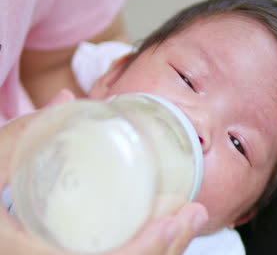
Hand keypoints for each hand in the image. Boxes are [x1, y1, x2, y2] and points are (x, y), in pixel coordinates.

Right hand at [0, 89, 208, 254]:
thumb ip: (26, 134)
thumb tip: (68, 99)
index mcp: (22, 251)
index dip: (144, 250)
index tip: (177, 220)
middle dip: (165, 250)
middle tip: (193, 216)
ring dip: (161, 254)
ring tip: (185, 224)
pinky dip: (143, 254)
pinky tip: (162, 236)